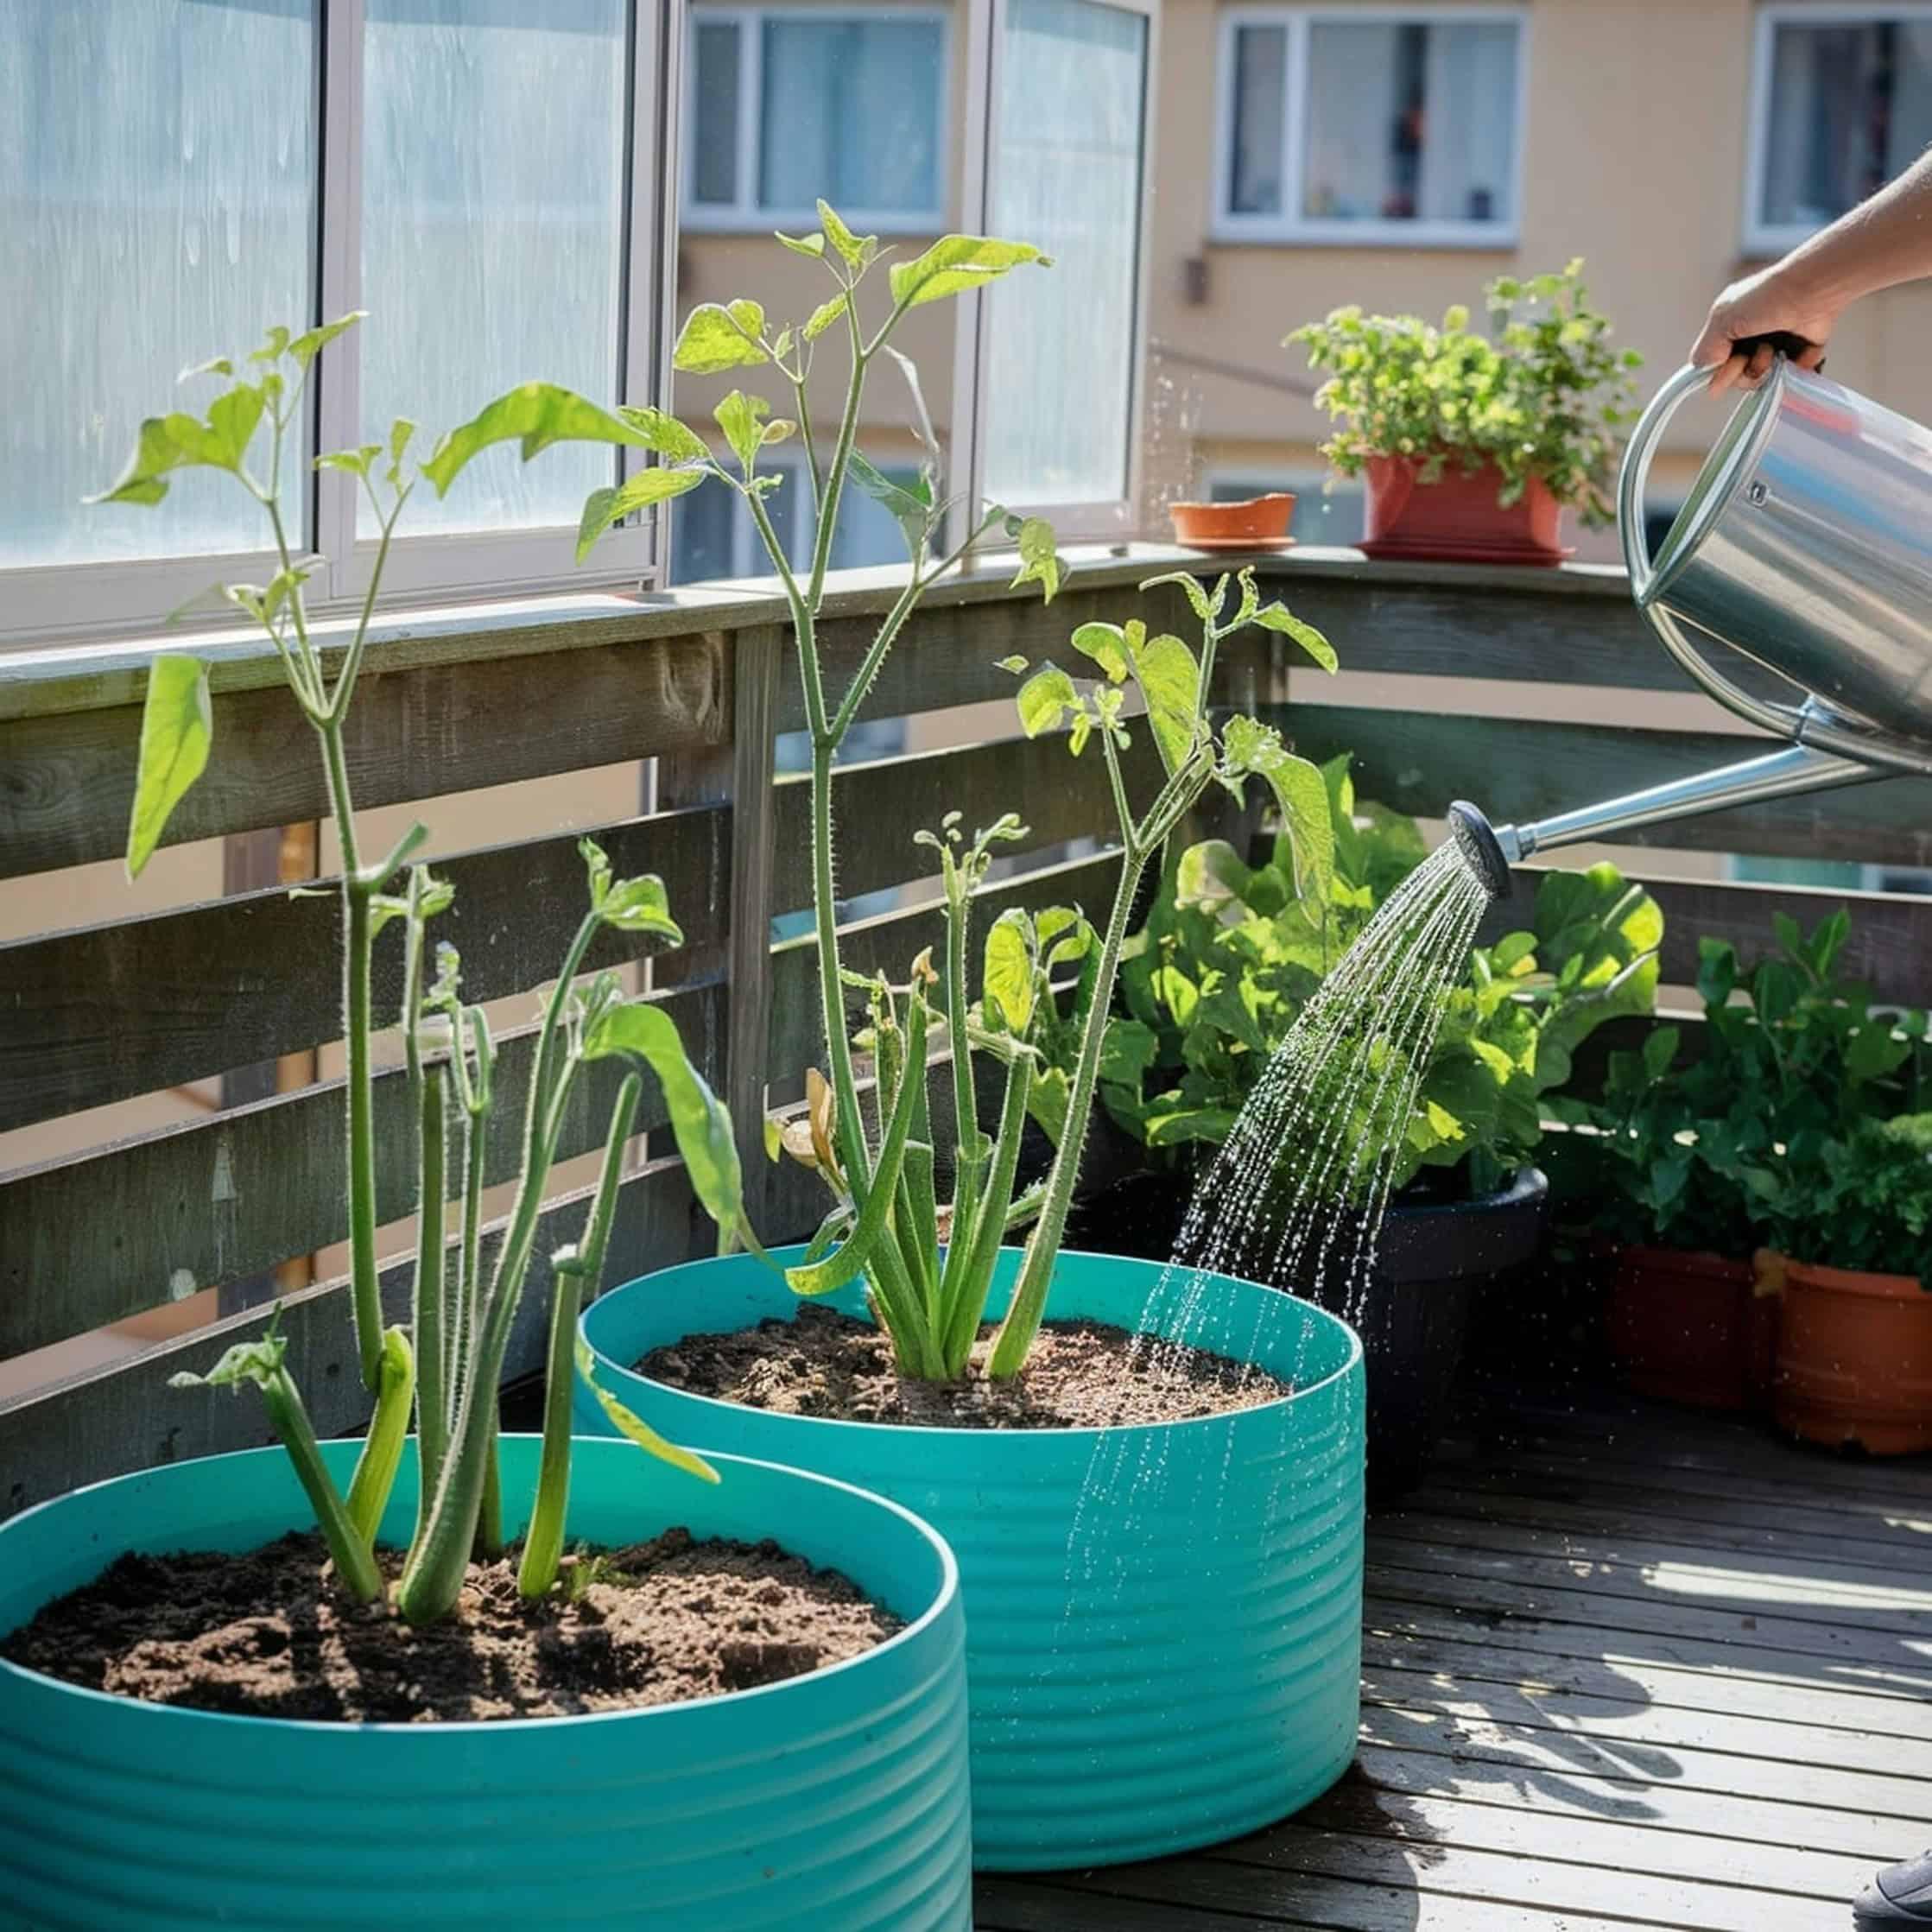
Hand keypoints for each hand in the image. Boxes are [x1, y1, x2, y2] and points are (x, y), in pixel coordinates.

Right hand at [1690, 263, 1836, 393]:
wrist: (1813, 290)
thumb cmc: (1767, 297)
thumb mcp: (1723, 319)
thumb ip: (1705, 348)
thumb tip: (1701, 369)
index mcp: (1728, 328)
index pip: (1712, 364)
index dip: (1717, 373)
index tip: (1728, 366)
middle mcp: (1749, 339)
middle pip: (1735, 377)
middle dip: (1742, 371)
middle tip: (1752, 354)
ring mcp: (1773, 348)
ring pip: (1759, 379)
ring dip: (1764, 368)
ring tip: (1774, 350)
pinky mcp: (1797, 355)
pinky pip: (1788, 377)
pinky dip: (1789, 371)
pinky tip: (1792, 356)